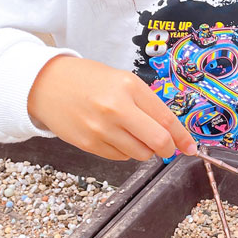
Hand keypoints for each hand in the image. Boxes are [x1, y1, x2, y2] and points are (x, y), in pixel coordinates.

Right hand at [28, 55, 197, 161]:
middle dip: (168, 149)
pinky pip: (119, 157)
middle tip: (168, 148)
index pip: (167, 119)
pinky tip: (114, 136)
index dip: (183, 137)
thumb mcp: (123, 81)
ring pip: (140, 154)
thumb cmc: (89, 80)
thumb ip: (148, 104)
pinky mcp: (89, 144)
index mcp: (130, 88)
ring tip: (132, 134)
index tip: (191, 147)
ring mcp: (101, 129)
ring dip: (144, 150)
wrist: (47, 84)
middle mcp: (117, 109)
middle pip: (158, 142)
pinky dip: (124, 151)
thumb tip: (172, 132)